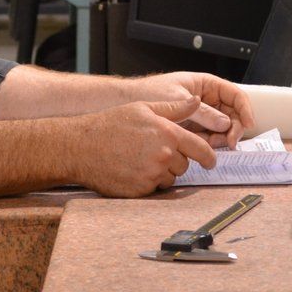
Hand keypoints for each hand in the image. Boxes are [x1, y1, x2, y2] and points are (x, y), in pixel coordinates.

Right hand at [66, 98, 218, 197]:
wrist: (81, 147)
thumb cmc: (109, 125)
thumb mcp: (143, 108)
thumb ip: (174, 108)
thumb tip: (197, 101)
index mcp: (168, 133)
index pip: (201, 149)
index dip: (209, 156)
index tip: (211, 161)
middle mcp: (163, 155)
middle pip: (185, 165)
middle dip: (176, 160)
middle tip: (155, 152)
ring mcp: (152, 174)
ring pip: (170, 178)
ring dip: (162, 172)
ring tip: (141, 159)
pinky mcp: (141, 190)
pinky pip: (154, 189)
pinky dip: (148, 182)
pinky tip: (133, 170)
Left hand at [127, 71, 256, 147]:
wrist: (125, 104)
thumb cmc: (149, 94)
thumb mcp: (177, 101)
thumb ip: (201, 113)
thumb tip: (225, 124)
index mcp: (205, 85)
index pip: (234, 95)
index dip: (244, 109)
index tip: (249, 124)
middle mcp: (206, 99)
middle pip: (231, 113)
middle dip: (234, 127)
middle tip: (229, 142)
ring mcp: (200, 115)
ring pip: (222, 128)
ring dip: (223, 138)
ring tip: (215, 145)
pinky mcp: (192, 129)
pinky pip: (208, 136)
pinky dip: (211, 143)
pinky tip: (206, 149)